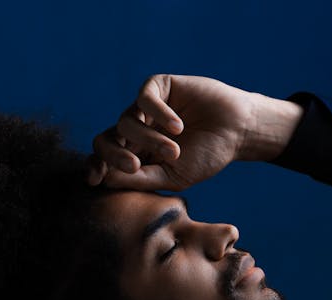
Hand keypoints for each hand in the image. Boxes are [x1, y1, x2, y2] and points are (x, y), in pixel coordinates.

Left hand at [87, 73, 303, 190]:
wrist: (236, 132)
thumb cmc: (206, 157)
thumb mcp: (172, 177)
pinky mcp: (158, 87)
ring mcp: (144, 109)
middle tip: (133, 167)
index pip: (103, 160)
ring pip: (125, 123)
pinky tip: (178, 126)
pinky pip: (143, 98)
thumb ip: (140, 180)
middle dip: (113, 156)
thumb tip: (104, 180)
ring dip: (151, 140)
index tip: (95, 180)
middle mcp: (135, 132)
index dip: (95, 168)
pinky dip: (159, 114)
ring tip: (175, 151)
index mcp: (135, 155)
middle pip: (104, 140)